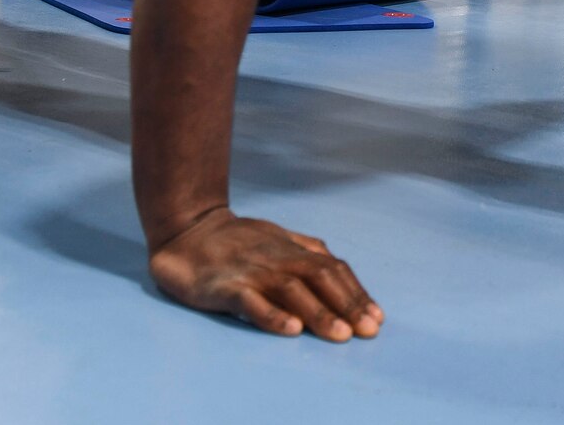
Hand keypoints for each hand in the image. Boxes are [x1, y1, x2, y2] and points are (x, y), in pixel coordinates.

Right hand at [147, 206, 382, 340]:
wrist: (187, 229)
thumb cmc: (236, 241)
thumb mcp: (277, 240)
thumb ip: (306, 252)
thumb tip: (338, 267)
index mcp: (291, 250)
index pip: (332, 269)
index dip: (356, 292)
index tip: (377, 317)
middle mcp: (277, 258)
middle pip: (319, 278)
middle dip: (348, 304)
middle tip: (368, 330)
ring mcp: (252, 271)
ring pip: (291, 290)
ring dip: (319, 312)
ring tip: (341, 334)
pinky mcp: (225, 285)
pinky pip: (251, 301)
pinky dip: (272, 315)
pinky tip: (291, 330)